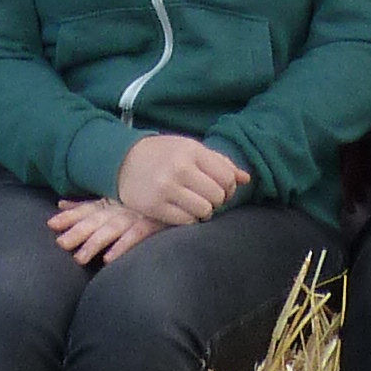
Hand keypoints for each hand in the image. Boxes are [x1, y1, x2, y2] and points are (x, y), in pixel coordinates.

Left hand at [48, 193, 152, 265]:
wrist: (177, 196)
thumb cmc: (141, 201)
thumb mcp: (114, 200)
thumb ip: (89, 205)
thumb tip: (60, 203)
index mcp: (111, 202)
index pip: (87, 209)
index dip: (70, 216)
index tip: (51, 224)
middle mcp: (121, 207)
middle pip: (95, 220)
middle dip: (77, 231)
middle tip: (60, 244)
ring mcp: (136, 215)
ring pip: (111, 229)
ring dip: (94, 243)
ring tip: (79, 258)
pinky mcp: (152, 224)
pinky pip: (135, 235)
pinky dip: (122, 245)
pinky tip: (109, 259)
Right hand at [116, 132, 249, 230]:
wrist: (124, 160)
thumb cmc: (164, 154)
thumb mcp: (190, 149)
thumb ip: (219, 162)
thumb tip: (246, 179)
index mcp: (191, 150)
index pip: (226, 176)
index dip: (229, 187)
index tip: (221, 189)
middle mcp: (179, 168)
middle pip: (217, 196)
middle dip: (217, 200)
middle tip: (208, 198)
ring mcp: (166, 188)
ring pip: (204, 211)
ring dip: (204, 211)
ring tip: (195, 204)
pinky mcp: (155, 207)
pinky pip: (186, 221)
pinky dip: (189, 218)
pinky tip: (182, 210)